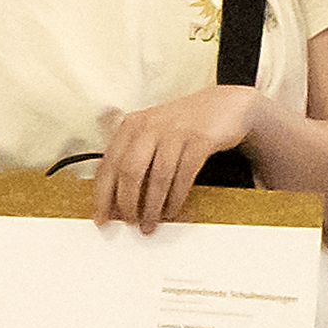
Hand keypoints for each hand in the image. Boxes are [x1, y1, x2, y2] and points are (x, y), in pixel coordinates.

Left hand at [94, 82, 263, 228]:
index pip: (108, 165)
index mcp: (131, 126)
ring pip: (157, 177)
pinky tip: (172, 210)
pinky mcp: (200, 139)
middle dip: (128, 204)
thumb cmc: (183, 125)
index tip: (102, 218)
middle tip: (130, 223)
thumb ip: (132, 160)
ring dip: (152, 207)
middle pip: (129, 171)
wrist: (224, 105)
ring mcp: (175, 131)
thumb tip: (116, 201)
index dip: (103, 196)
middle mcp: (149, 126)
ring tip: (151, 223)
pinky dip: (176, 198)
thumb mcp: (151, 134)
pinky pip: (184, 175)